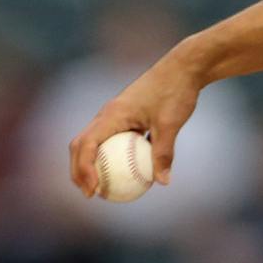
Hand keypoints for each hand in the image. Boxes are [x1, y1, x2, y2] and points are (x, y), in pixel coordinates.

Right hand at [68, 53, 201, 196]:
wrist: (184, 68)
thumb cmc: (175, 91)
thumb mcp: (170, 124)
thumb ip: (163, 153)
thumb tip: (162, 182)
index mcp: (111, 115)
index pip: (86, 145)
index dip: (84, 169)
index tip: (93, 191)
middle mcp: (107, 114)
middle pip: (81, 145)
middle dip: (78, 171)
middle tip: (89, 195)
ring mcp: (114, 115)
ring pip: (92, 142)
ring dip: (89, 165)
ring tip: (100, 189)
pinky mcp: (125, 117)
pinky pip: (110, 141)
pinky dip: (109, 158)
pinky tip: (126, 176)